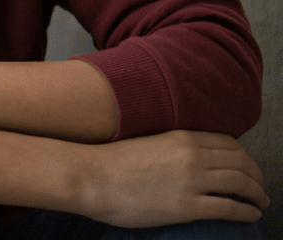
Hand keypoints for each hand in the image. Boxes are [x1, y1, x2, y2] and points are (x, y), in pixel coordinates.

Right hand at [78, 130, 266, 226]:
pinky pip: (230, 208)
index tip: (246, 166)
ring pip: (241, 183)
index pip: (227, 143)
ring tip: (261, 201)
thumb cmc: (109, 162)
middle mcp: (192, 156)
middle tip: (260, 186)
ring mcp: (191, 181)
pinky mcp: (187, 206)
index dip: (243, 156)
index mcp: (181, 138)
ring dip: (257, 193)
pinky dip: (247, 211)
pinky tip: (252, 214)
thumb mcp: (147, 143)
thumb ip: (170, 147)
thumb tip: (184, 158)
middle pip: (240, 162)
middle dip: (256, 175)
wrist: (91, 177)